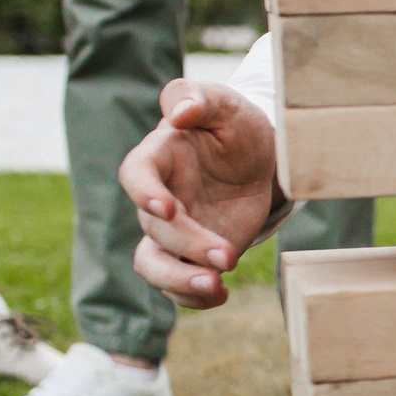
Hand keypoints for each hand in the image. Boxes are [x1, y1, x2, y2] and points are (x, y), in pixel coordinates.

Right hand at [121, 81, 282, 308]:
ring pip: (153, 265)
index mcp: (159, 157)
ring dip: (178, 282)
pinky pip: (179, 285)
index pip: (135, 175)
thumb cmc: (236, 127)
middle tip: (228, 256)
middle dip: (188, 245)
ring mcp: (173, 231)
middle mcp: (159, 198)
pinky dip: (195, 298)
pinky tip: (222, 295)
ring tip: (215, 286)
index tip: (168, 209)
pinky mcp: (192, 255)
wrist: (260, 160)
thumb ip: (198, 98)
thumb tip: (178, 110)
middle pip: (154, 229)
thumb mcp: (226, 104)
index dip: (145, 194)